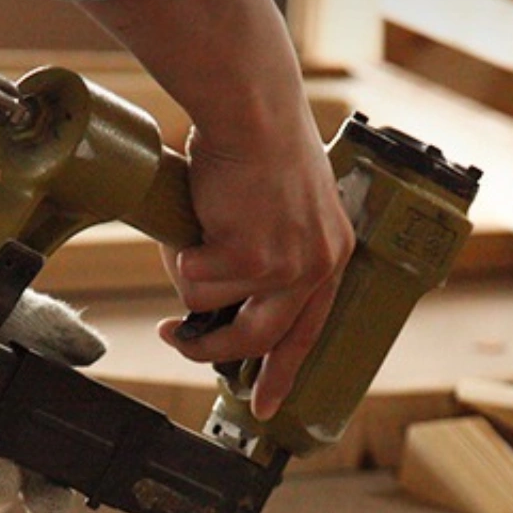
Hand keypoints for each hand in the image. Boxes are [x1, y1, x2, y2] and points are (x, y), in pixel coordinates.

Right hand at [74, 0, 355, 420]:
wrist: (250, 108)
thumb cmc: (256, 142)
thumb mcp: (281, 206)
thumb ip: (268, 251)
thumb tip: (216, 302)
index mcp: (333, 253)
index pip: (310, 331)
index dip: (282, 371)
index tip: (263, 404)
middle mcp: (319, 265)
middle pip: (260, 338)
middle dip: (211, 349)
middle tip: (179, 340)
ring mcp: (288, 265)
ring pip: (215, 306)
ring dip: (189, 277)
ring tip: (190, 235)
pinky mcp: (253, 257)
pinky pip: (195, 282)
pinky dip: (182, 254)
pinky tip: (197, 215)